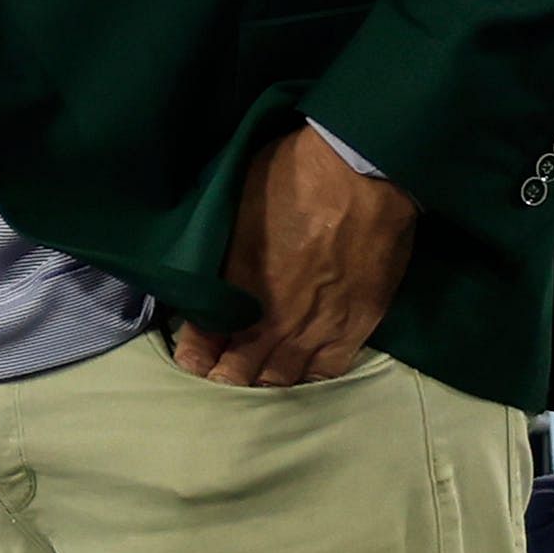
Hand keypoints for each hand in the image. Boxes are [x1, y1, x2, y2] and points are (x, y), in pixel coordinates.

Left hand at [171, 125, 415, 386]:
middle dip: (225, 375)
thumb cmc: (294, 177)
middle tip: (219, 375)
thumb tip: (212, 277)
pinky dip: (308, 375)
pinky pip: (327, 369)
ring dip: (263, 379)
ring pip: (282, 377)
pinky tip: (300, 371)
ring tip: (256, 377)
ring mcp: (317, 328)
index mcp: (239, 290)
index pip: (205, 339)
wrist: (362, 173)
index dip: (195, 353)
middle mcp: (274, 319)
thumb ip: (225, 256)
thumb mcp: (239, 210)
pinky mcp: (357, 325)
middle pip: (241, 369)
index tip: (191, 358)